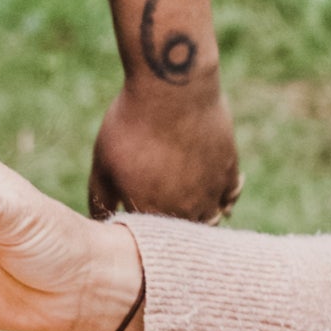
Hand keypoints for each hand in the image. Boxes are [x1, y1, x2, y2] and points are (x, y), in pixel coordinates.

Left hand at [88, 67, 238, 225]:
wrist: (172, 88)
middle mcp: (186, 210)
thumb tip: (98, 222)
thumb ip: (100, 197)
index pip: (149, 242)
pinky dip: (224, 199)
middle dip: (173, 233)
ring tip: (189, 210)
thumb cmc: (131, 123)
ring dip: (200, 219)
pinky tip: (215, 193)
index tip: (138, 225)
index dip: (143, 235)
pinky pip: (232, 196)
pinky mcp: (229, 171)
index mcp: (151, 212)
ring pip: (211, 220)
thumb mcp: (103, 162)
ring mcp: (212, 193)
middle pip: (183, 236)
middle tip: (164, 217)